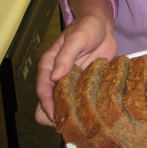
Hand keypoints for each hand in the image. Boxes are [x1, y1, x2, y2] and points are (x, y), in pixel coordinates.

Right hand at [35, 11, 116, 125]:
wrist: (103, 25)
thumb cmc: (87, 27)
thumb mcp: (77, 37)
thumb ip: (66, 55)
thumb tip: (55, 76)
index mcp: (50, 65)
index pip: (43, 88)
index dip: (46, 103)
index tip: (54, 115)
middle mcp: (58, 76)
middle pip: (48, 102)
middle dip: (55, 114)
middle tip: (68, 122)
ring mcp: (71, 82)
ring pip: (64, 105)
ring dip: (70, 114)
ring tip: (81, 121)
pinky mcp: (85, 85)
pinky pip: (81, 101)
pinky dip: (84, 108)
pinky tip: (94, 113)